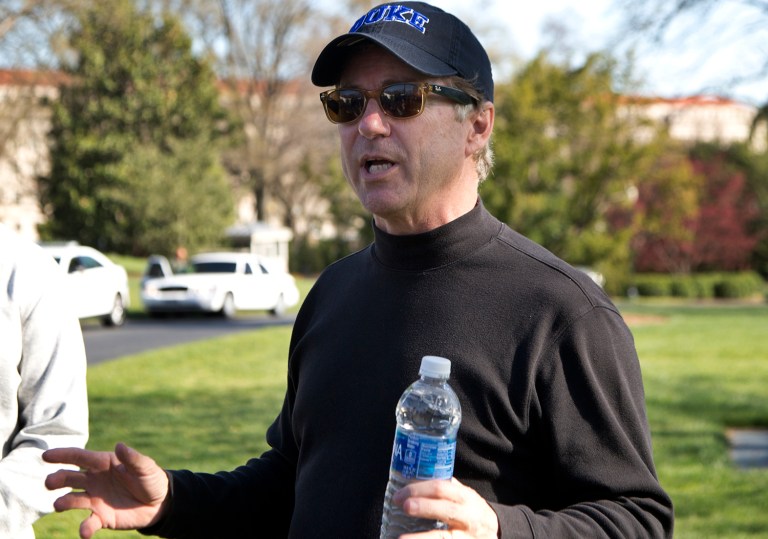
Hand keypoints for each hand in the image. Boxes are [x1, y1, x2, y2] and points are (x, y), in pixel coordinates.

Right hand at [43, 443, 169, 538]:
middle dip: (58, 479)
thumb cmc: (151, 479)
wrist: (159, 504)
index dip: (63, 455)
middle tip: (49, 482)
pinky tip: (85, 532)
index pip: (80, 457)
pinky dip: (85, 528)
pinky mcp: (100, 517)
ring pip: (73, 500)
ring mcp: (95, 499)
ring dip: (64, 502)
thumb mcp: (146, 467)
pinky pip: (89, 523)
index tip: (46, 456)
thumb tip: (119, 446)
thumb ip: (132, 458)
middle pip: (71, 478)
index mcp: (103, 464)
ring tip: (59, 504)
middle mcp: (94, 480)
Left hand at [394, 478, 499, 538]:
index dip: (420, 489)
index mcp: (466, 498)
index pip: (442, 488)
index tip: (400, 494)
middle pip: (446, 510)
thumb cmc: (473, 511)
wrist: (496, 533)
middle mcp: (468, 517)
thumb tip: (415, 478)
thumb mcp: (465, 496)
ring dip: (421, 538)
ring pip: (444, 538)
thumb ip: (446, 489)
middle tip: (403, 505)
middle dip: (423, 507)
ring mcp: (466, 537)